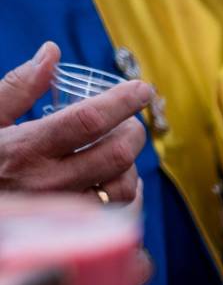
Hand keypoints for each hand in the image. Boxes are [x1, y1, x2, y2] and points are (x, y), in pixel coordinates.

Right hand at [0, 42, 149, 204]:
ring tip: (122, 150)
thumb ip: (18, 87)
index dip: (121, 102)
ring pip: (123, 188)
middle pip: (117, 155)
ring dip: (133, 165)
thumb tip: (52, 52)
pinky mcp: (76, 231)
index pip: (88, 120)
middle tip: (131, 122)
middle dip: (134, 132)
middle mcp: (50, 182)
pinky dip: (129, 194)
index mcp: (27, 148)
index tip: (142, 88)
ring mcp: (65, 211)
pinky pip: (119, 214)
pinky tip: (122, 178)